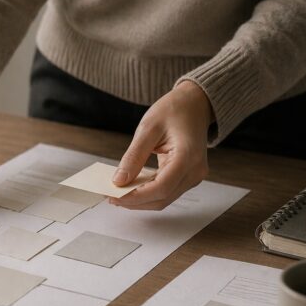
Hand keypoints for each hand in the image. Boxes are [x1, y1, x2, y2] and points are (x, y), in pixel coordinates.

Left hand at [110, 81, 213, 209]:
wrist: (194, 104)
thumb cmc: (174, 110)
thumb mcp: (148, 128)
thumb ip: (134, 156)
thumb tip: (119, 181)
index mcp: (188, 157)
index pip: (161, 188)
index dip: (136, 196)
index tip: (114, 196)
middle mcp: (195, 172)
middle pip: (162, 198)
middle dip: (135, 201)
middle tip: (110, 196)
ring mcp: (194, 176)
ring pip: (164, 199)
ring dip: (140, 200)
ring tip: (117, 193)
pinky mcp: (188, 177)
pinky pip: (166, 191)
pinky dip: (148, 193)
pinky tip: (131, 188)